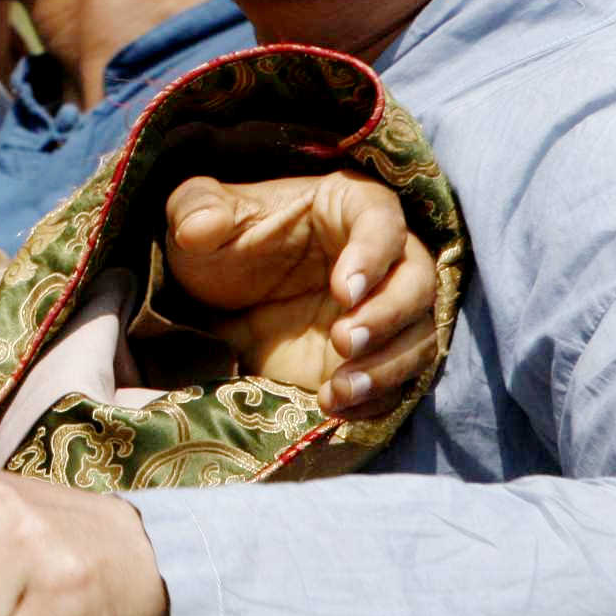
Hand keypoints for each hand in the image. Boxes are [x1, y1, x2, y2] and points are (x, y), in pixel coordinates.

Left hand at [162, 170, 437, 413]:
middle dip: (387, 315)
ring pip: (418, 336)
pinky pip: (399, 380)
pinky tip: (339, 409)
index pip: (381, 219)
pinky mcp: (378, 358)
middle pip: (418, 281)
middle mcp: (384, 257)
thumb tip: (197, 227)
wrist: (223, 301)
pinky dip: (375, 399)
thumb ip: (197, 209)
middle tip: (342, 342)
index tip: (344, 290)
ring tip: (339, 390)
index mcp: (349, 206)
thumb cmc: (224, 243)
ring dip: (386, 366)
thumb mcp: (198, 217)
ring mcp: (386, 312)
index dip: (371, 254)